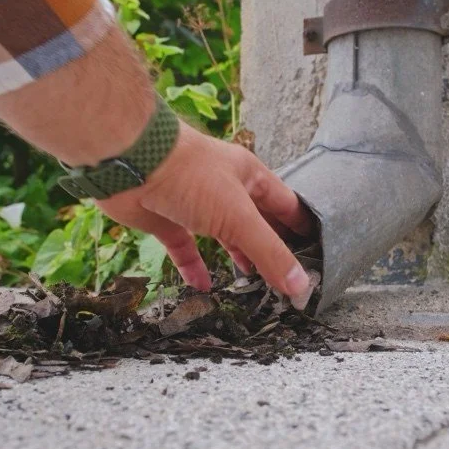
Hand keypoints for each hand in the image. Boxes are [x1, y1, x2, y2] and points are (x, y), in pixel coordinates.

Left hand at [95, 122, 314, 305]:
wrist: (131, 163)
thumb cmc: (189, 174)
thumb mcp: (239, 216)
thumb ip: (269, 253)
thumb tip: (299, 285)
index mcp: (250, 177)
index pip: (286, 205)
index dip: (301, 229)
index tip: (317, 253)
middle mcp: (225, 189)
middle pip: (256, 222)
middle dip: (270, 247)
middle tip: (287, 274)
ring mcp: (195, 205)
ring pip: (222, 235)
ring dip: (237, 256)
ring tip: (252, 281)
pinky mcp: (167, 219)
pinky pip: (185, 247)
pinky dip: (194, 266)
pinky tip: (204, 286)